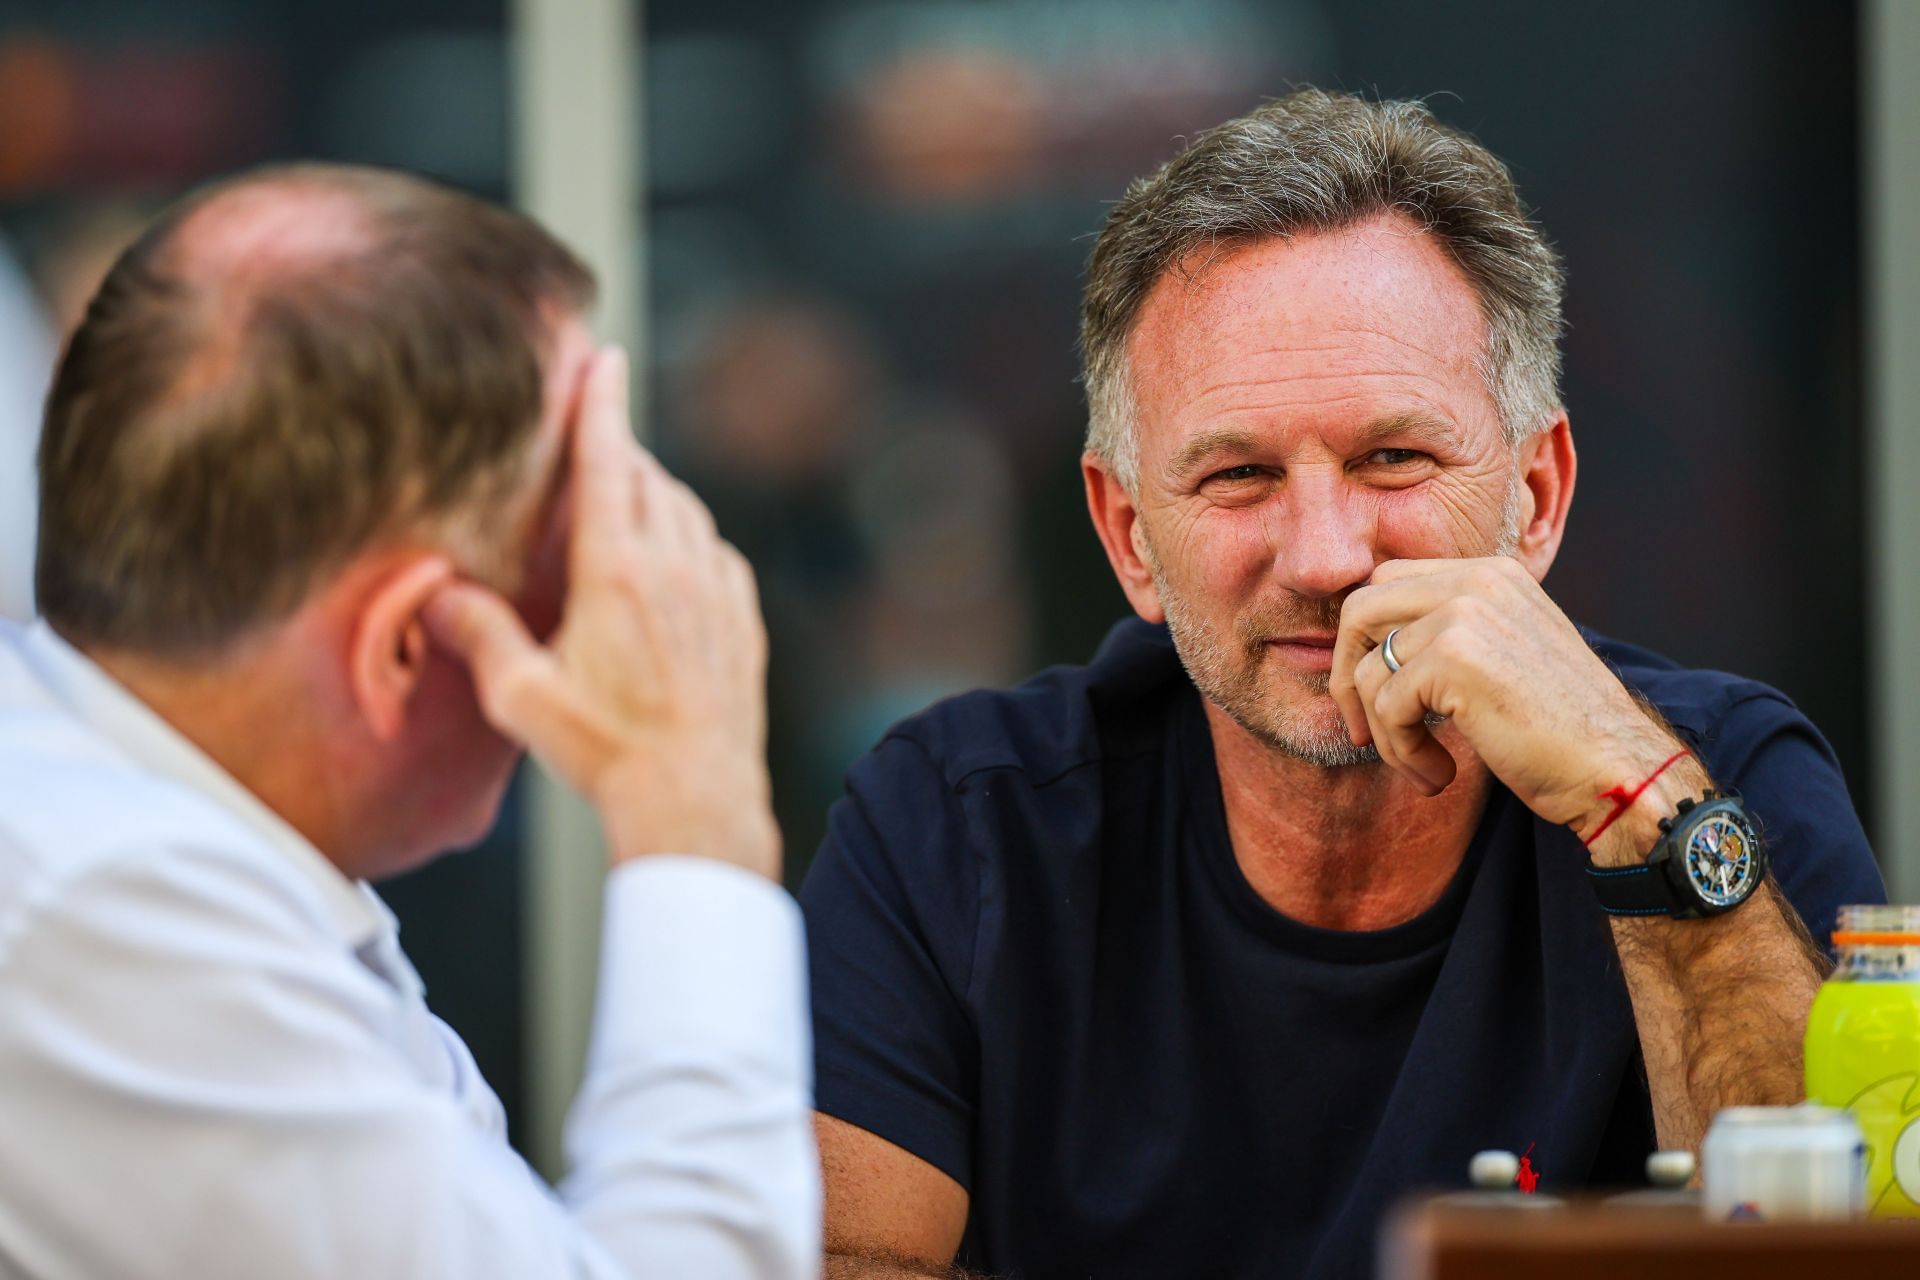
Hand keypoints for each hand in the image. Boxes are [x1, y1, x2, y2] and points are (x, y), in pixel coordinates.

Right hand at [423, 346, 778, 878]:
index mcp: (617, 571)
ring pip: (689, 512)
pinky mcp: (744, 621)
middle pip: (650, 478)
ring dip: (657, 494)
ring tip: (623, 502)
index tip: (604, 358)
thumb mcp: (523, 696)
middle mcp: (676, 568)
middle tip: (591, 445)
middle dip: (620, 452)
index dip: (602, 404)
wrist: (697, 799)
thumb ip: (479, 633)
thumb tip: (434, 591)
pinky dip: (690, 538)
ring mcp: (718, 592)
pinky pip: (717, 554)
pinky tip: (672, 560)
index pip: (610, 461)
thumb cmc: (605, 751)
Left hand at [1328, 557, 1683, 839]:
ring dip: (1384, 733)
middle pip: (1359, 611)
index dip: (1365, 641)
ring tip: (1422, 767)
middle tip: (1366, 733)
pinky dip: (1402, 752)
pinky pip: (1385, 707)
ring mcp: (1463, 615)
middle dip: (1348, 677)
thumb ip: (1451, 634)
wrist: (1616, 768)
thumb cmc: (1560, 728)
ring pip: (1369, 670)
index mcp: (1491, 574)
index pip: (1388, 583)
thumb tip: (1370, 649)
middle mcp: (1477, 581)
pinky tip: (1439, 774)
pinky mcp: (1453, 659)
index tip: (1374, 695)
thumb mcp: (1505, 654)